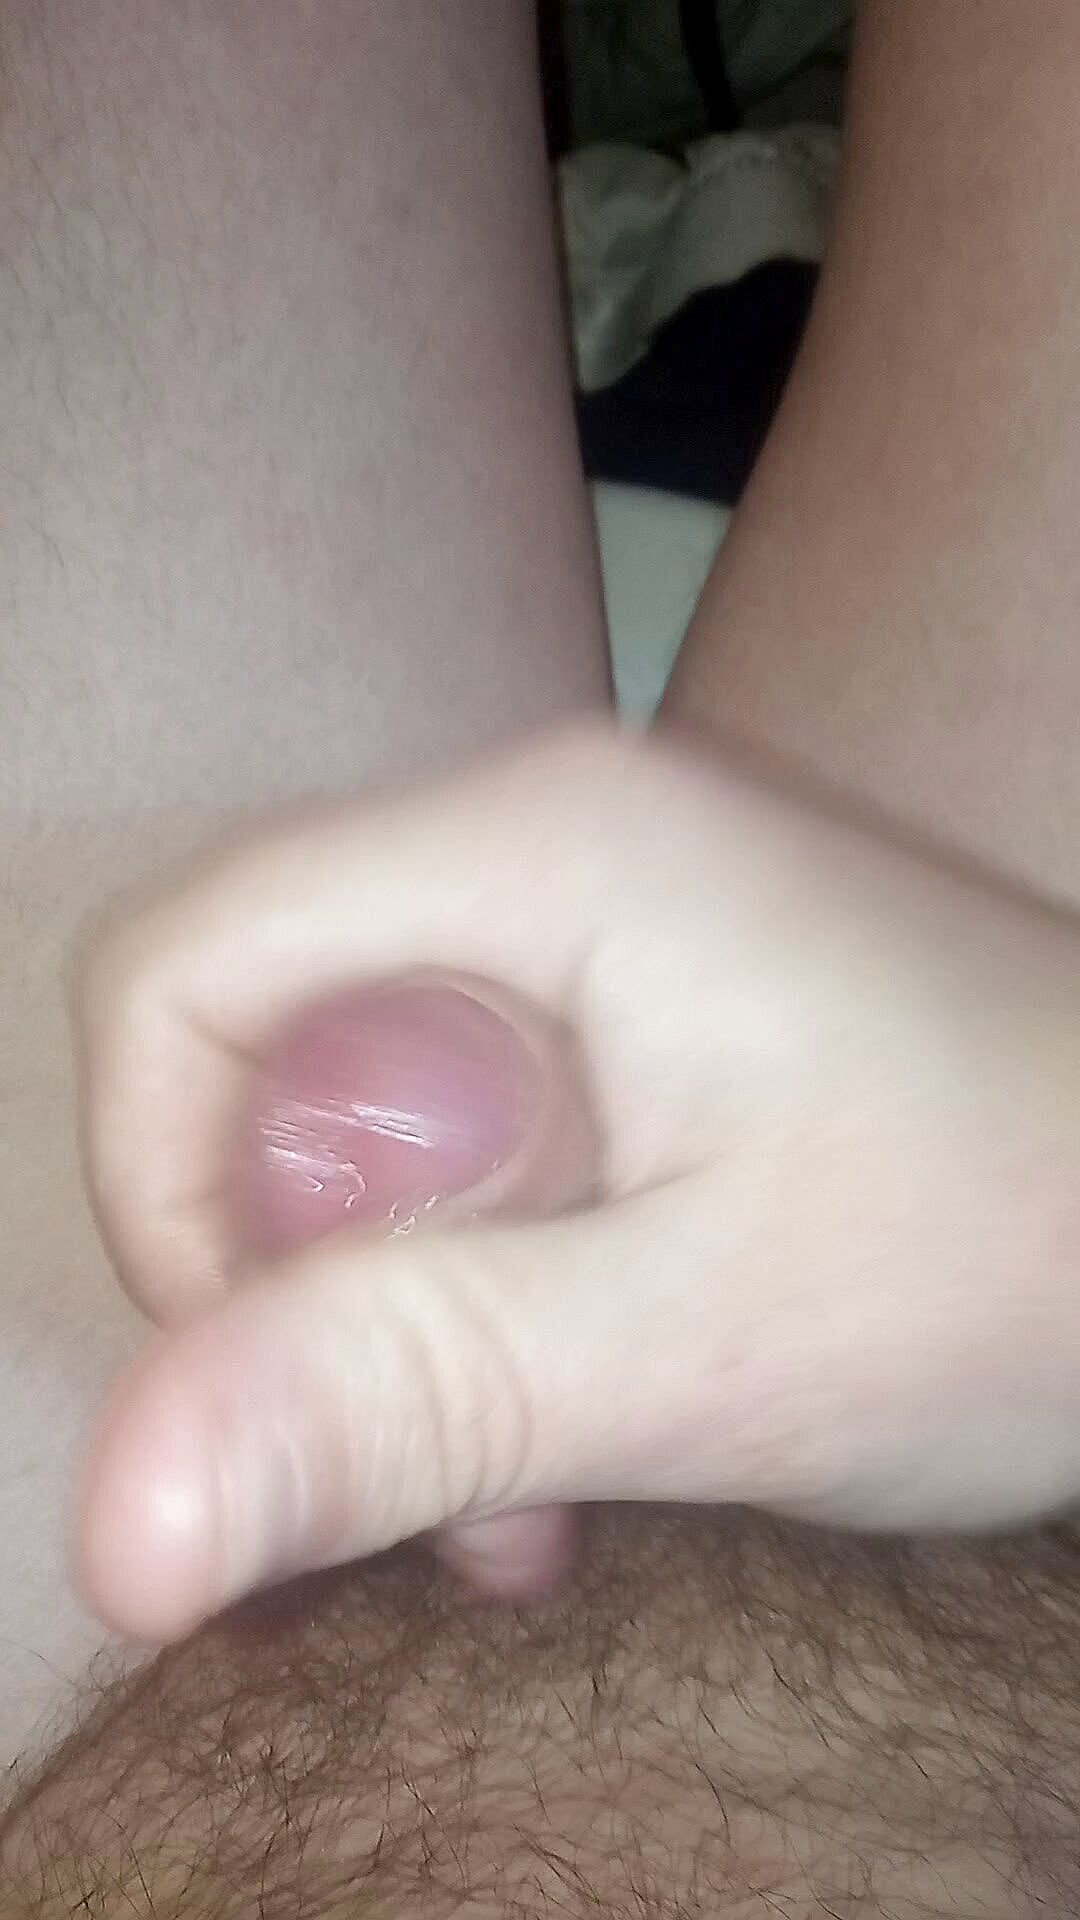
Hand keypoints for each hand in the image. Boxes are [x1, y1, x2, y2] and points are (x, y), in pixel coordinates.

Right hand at [76, 720, 1079, 1640]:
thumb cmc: (1029, 1247)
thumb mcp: (711, 1342)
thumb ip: (416, 1388)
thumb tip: (125, 1511)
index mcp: (541, 847)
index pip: (184, 971)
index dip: (165, 1193)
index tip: (277, 1384)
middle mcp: (545, 841)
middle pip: (261, 1050)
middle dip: (298, 1288)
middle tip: (429, 1467)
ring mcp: (594, 914)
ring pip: (358, 1117)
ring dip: (393, 1319)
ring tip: (525, 1486)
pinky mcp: (636, 1001)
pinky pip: (462, 1136)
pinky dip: (472, 1288)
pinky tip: (576, 1416)